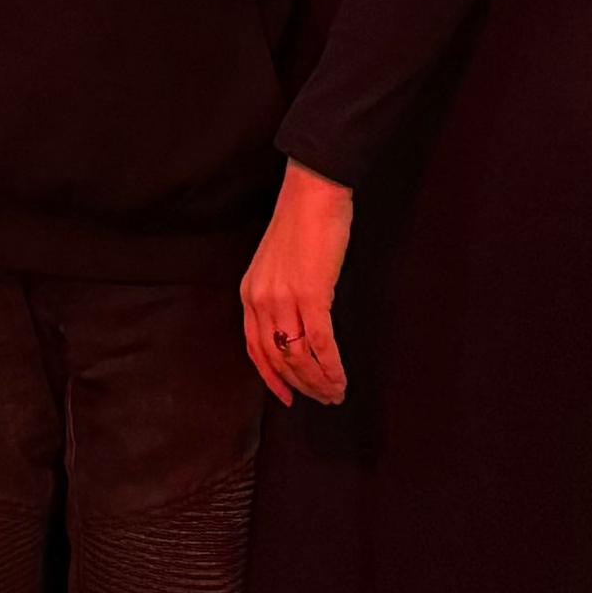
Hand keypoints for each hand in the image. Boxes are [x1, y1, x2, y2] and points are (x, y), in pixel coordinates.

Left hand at [241, 165, 353, 406]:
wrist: (313, 193)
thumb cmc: (302, 223)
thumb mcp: (277, 263)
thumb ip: (279, 294)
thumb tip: (298, 324)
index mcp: (250, 294)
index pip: (255, 349)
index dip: (272, 378)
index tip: (287, 397)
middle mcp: (262, 301)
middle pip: (278, 358)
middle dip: (301, 385)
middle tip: (323, 399)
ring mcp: (284, 300)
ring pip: (298, 356)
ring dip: (319, 381)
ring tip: (336, 393)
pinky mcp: (311, 295)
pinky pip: (320, 343)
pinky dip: (331, 366)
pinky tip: (341, 378)